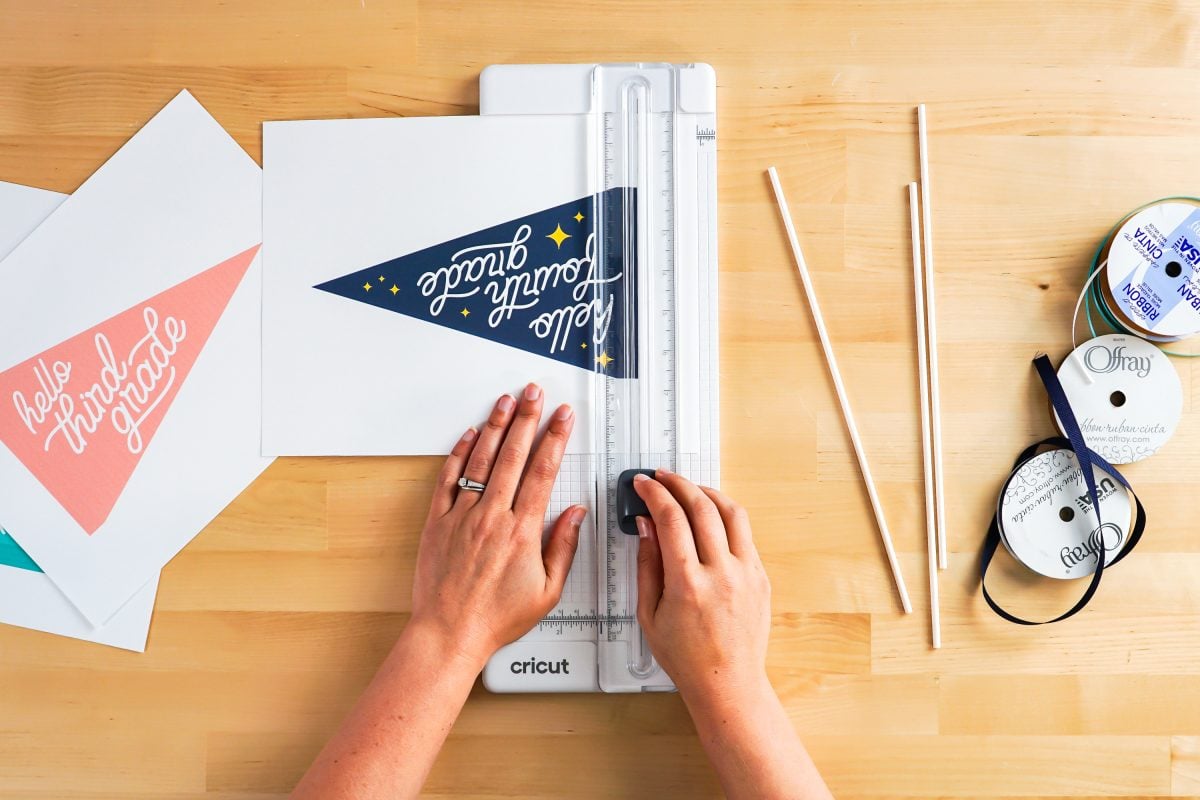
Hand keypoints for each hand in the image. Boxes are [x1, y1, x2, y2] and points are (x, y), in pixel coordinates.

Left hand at [409, 383, 582, 668]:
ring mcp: (463, 516)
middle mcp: (492, 516)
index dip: (556, 438)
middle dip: (528, 418)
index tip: (563, 417)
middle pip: (514, 455)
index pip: (544, 471)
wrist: (449, 633)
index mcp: (522, 531)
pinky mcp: (438, 522)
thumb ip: (563, 547)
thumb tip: (575, 513)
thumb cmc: (496, 618)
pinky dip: (459, 453)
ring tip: (505, 401)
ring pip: (481, 459)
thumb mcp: (547, 591)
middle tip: (535, 393)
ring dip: (496, 427)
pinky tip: (470, 435)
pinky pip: (449, 479)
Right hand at [633, 469, 771, 704]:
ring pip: (731, 512)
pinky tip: (710, 515)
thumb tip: (646, 525)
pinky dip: (725, 515)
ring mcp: (746, 573)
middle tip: (662, 477)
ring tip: (689, 488)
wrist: (727, 683)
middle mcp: (721, 574)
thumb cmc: (685, 657)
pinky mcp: (761, 577)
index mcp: (688, 584)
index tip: (643, 484)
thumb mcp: (649, 613)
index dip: (654, 493)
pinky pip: (744, 533)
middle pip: (701, 507)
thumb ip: (647, 564)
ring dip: (707, 492)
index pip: (671, 519)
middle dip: (677, 483)